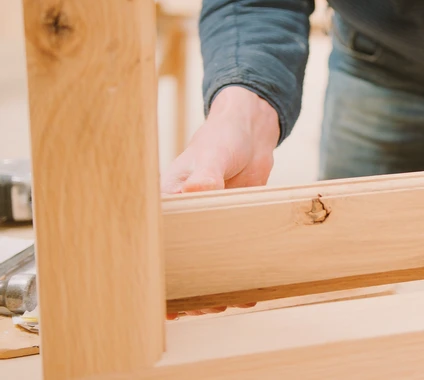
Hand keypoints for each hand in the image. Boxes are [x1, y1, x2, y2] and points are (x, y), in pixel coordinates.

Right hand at [160, 85, 279, 318]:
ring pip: (205, 263)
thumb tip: (197, 190)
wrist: (252, 132)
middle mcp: (185, 218)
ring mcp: (209, 224)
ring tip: (224, 305)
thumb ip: (206, 174)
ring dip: (212, 286)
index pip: (154, 243)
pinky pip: (231, 255)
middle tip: (201, 309)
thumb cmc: (223, 137)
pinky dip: (237, 273)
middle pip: (179, 261)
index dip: (154, 273)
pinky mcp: (231, 224)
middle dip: (187, 288)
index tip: (161, 299)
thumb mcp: (214, 155)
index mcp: (169, 202)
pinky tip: (248, 293)